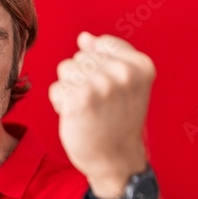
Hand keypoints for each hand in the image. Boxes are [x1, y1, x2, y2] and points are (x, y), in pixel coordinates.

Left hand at [48, 31, 153, 198]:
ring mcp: (101, 85)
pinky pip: (56, 88)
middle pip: (81, 57)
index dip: (97, 68)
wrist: (116, 161)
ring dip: (70, 90)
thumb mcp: (126, 85)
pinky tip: (76, 117)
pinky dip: (60, 103)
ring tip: (88, 109)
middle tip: (99, 105)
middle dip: (82, 79)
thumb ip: (108, 57)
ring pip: (66, 69)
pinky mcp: (79, 100)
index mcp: (140, 65)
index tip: (111, 92)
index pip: (101, 45)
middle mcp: (123, 73)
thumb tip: (84, 37)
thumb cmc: (118, 122)